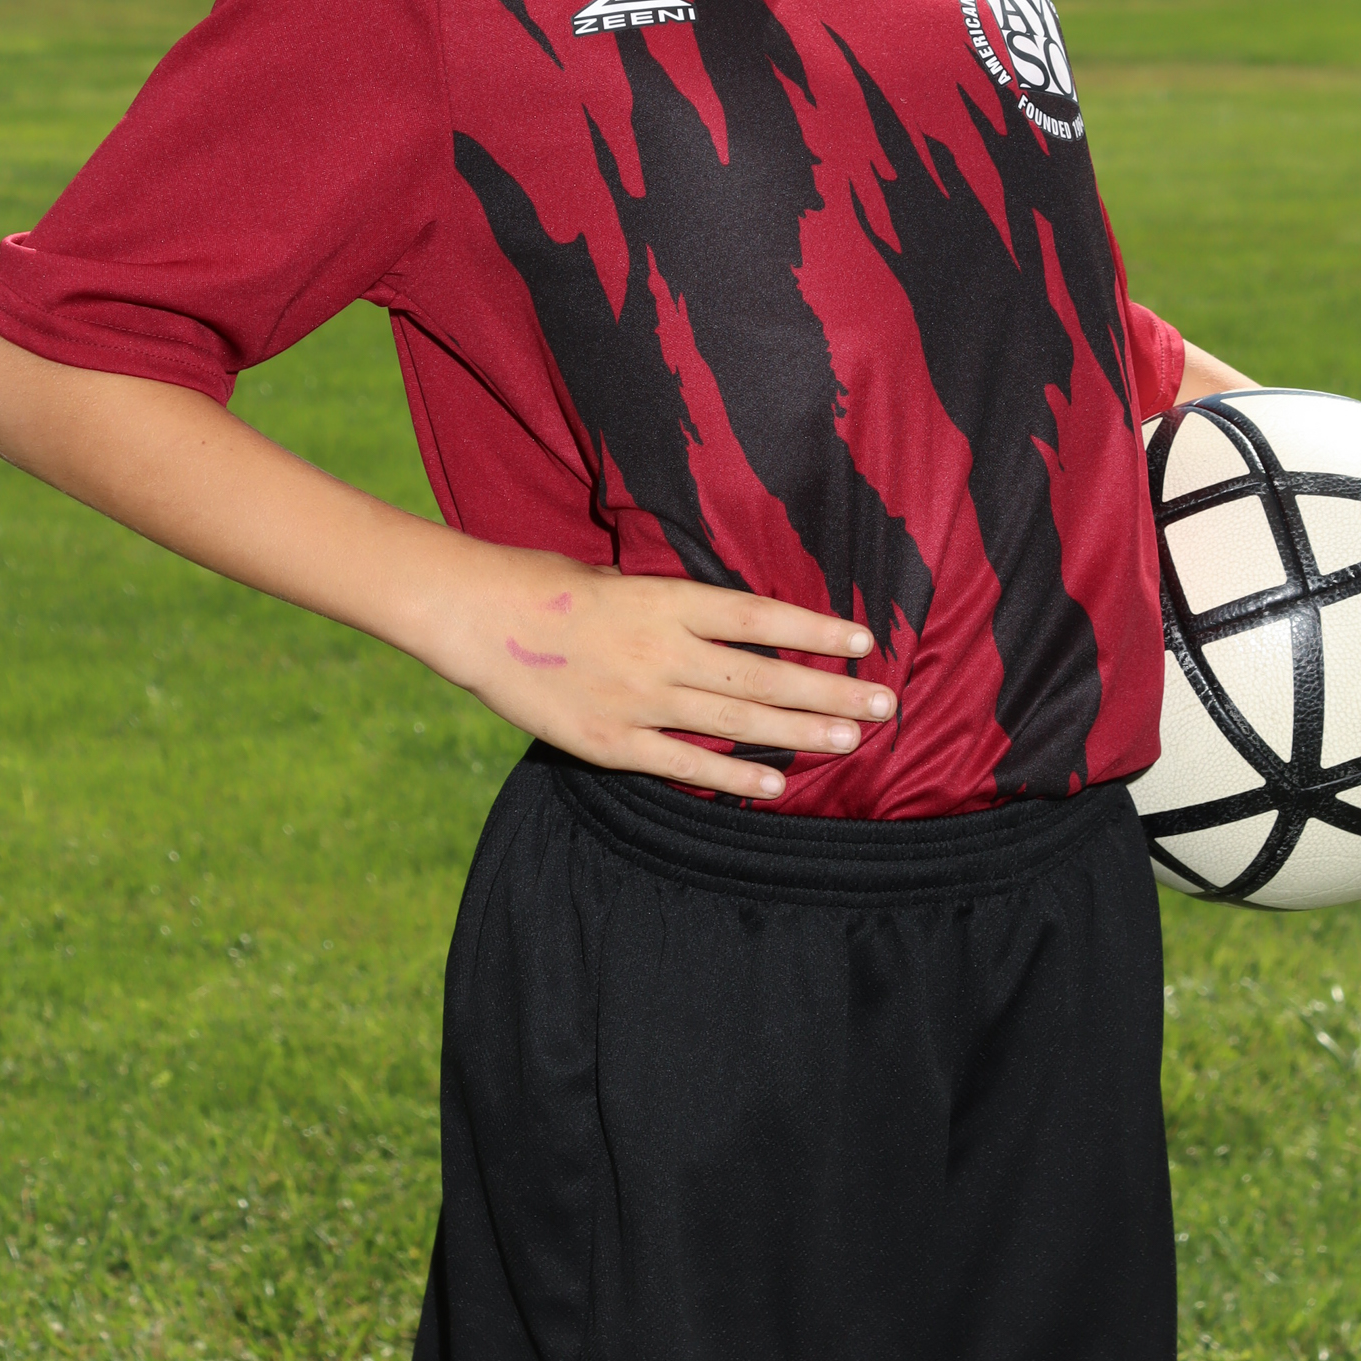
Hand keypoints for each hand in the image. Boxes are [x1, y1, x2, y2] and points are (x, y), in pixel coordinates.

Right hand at [450, 548, 891, 798]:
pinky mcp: (611, 741)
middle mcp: (663, 650)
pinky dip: (733, 774)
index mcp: (666, 600)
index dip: (815, 629)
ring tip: (851, 738)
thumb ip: (671, 606)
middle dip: (830, 691)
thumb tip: (721, 624)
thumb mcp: (618, 578)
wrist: (475, 617)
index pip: (759, 617)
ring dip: (799, 732)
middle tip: (885, 704)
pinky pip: (684, 762)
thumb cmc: (544, 584)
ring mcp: (639, 699)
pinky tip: (776, 782)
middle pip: (763, 675)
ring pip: (736, 720)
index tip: (863, 640)